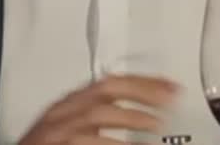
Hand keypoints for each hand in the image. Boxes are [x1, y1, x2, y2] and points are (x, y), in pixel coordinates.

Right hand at [18, 75, 177, 144]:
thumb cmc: (48, 144)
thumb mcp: (75, 128)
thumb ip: (104, 119)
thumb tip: (144, 117)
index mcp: (69, 104)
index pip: (110, 81)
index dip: (144, 81)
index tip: (171, 86)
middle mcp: (61, 112)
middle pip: (107, 88)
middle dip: (142, 90)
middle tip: (170, 99)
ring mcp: (56, 130)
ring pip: (98, 113)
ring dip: (132, 118)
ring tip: (155, 126)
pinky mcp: (53, 144)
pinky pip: (86, 141)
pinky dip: (112, 144)